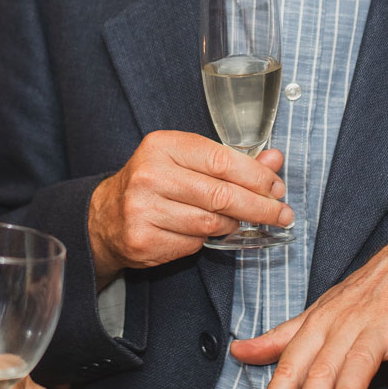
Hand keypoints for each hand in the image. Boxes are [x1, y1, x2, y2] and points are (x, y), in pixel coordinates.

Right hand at [88, 132, 291, 282]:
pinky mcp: (143, 239)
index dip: (257, 176)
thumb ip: (232, 161)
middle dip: (259, 207)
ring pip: (210, 222)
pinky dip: (206, 239)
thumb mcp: (188, 161)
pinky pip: (193, 243)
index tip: (277, 188)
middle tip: (281, 214)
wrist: (106, 217)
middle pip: (221, 194)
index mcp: (162, 145)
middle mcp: (149, 175)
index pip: (222, 160)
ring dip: (232, 224)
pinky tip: (203, 232)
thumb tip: (275, 159)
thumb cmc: (154, 183)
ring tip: (237, 221)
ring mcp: (143, 209)